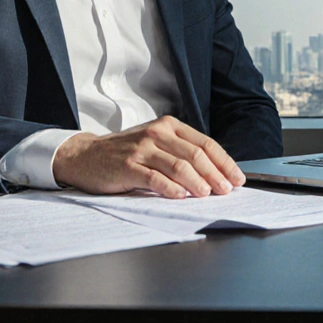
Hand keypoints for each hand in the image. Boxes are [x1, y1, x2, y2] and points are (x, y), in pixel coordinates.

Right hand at [51, 116, 245, 198]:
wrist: (86, 155)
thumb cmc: (124, 153)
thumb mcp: (155, 143)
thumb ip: (180, 152)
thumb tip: (215, 173)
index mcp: (169, 126)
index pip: (205, 143)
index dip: (224, 162)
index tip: (237, 178)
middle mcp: (157, 133)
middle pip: (196, 155)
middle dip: (216, 175)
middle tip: (226, 190)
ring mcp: (142, 149)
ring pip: (179, 166)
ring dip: (198, 183)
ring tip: (208, 195)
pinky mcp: (128, 166)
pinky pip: (155, 178)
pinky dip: (171, 189)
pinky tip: (181, 197)